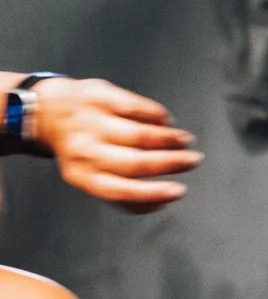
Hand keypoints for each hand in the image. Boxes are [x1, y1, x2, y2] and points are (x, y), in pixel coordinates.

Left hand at [26, 78, 201, 211]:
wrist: (45, 111)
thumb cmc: (80, 149)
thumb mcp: (91, 177)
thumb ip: (123, 194)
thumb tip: (161, 203)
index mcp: (83, 175)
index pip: (123, 190)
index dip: (154, 193)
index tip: (179, 190)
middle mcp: (84, 149)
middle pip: (136, 162)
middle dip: (171, 162)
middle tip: (192, 160)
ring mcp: (91, 120)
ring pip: (139, 134)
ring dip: (169, 139)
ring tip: (184, 141)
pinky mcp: (99, 96)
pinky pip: (136, 107)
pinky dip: (157, 115)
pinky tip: (165, 121)